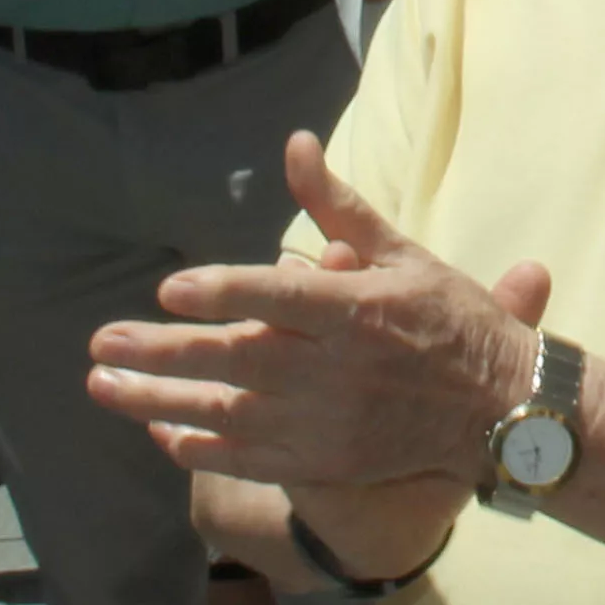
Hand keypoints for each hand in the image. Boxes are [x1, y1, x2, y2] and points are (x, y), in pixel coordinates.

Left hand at [81, 129, 557, 489]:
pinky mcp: (327, 462)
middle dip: (162, 354)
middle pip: (239, 360)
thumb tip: (295, 143)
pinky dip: (203, 449)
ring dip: (161, 403)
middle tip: (100, 344)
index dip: (224, 293)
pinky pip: (253, 459)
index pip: (281, 298)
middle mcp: (339, 371)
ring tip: (103, 388)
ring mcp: (329, 424)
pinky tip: (160, 434)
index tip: (168, 288)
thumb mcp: (403, 252)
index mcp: (359, 311)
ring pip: (231, 414)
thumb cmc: (452, 321)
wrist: (503, 409)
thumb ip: (337, 206)